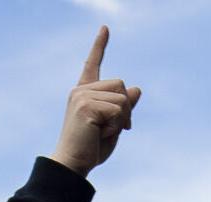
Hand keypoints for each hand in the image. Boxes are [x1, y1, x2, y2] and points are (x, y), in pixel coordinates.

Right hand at [50, 26, 141, 175]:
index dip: (100, 45)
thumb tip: (137, 88)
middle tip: (120, 128)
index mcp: (85, 92)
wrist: (74, 164)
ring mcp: (82, 96)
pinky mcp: (86, 106)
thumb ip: (124, 108)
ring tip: (105, 133)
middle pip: (119, 84)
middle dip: (126, 108)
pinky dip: (117, 125)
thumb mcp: (113, 126)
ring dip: (122, 119)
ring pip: (121, 98)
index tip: (105, 28)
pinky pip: (118, 110)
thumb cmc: (90, 148)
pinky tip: (102, 134)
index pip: (93, 64)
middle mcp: (81, 90)